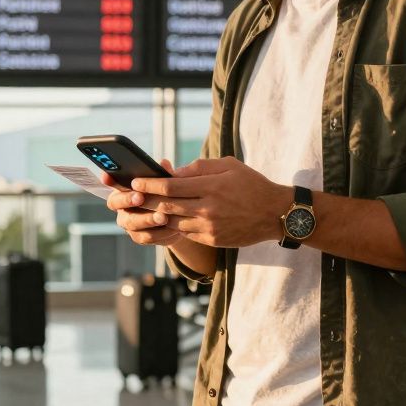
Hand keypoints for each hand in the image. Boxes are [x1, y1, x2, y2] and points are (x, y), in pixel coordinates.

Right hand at [103, 159, 187, 246]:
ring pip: (132, 223)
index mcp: (124, 189)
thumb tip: (164, 164)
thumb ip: (163, 174)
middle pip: (116, 203)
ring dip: (147, 220)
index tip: (107, 176)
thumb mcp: (166, 182)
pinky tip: (172, 228)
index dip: (108, 180)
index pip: (112, 183)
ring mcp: (129, 223)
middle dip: (128, 199)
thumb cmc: (166, 194)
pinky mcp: (139, 236)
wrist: (179, 218)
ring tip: (163, 217)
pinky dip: (159, 233)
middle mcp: (122, 207)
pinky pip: (145, 237)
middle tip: (140, 197)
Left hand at [128, 157, 292, 247]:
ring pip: (171, 223)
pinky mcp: (212, 240)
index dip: (149, 184)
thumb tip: (173, 172)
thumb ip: (199, 168)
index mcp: (211, 186)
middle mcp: (208, 208)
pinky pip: (185, 233)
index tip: (135, 181)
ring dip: (155, 216)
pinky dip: (173, 226)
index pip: (170, 186)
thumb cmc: (251, 184)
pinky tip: (165, 220)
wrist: (275, 214)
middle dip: (145, 201)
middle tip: (131, 196)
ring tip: (143, 209)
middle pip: (166, 206)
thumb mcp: (228, 166)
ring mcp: (209, 227)